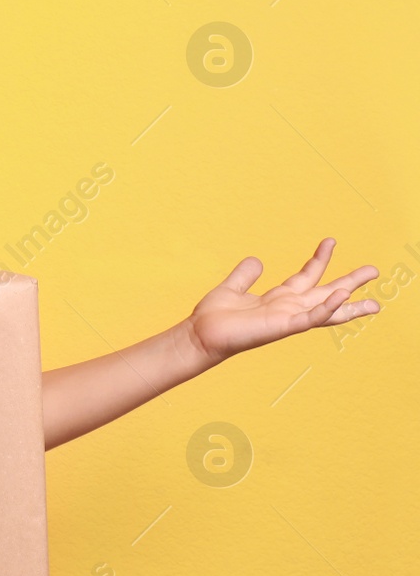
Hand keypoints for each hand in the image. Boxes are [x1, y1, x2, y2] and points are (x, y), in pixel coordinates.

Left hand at [182, 237, 380, 365]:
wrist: (200, 335)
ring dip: (349, 302)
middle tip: (374, 270)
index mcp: (278, 298)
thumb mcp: (232, 287)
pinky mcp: (282, 327)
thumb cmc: (214, 317)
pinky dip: (327, 309)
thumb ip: (245, 274)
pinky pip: (310, 318)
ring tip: (374, 300)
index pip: (306, 276)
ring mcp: (287, 318)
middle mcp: (287, 308)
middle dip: (350, 281)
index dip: (319, 259)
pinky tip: (342, 297)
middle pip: (326, 292)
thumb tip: (257, 260)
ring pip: (326, 309)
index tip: (331, 241)